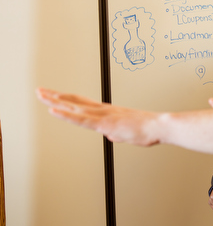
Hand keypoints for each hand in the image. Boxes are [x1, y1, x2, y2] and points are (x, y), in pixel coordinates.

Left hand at [36, 87, 160, 145]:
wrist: (158, 126)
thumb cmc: (148, 129)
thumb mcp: (128, 133)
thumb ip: (116, 133)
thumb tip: (110, 135)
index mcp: (108, 112)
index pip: (83, 103)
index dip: (67, 98)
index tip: (54, 94)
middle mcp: (103, 110)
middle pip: (74, 101)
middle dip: (55, 96)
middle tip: (40, 90)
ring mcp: (103, 115)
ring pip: (74, 107)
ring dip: (56, 101)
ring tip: (42, 96)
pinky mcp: (104, 123)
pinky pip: (81, 119)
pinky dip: (66, 115)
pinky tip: (54, 111)